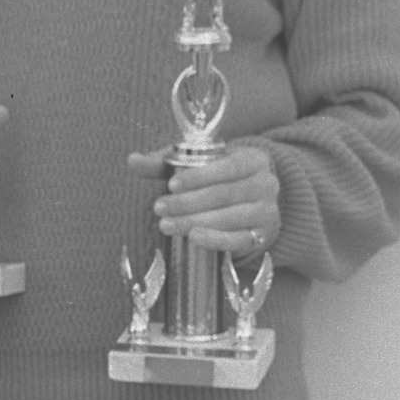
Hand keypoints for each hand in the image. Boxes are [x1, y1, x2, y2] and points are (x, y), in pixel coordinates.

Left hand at [125, 139, 279, 256]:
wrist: (251, 200)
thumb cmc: (217, 177)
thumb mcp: (196, 164)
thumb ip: (164, 162)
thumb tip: (132, 160)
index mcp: (253, 159)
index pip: (227, 167)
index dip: (199, 177)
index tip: (171, 184)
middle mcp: (267, 184)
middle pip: (224, 194)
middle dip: (188, 202)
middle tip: (159, 208)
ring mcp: (267, 211)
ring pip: (230, 217)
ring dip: (195, 221)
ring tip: (166, 225)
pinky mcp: (262, 235)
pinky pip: (238, 239)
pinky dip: (215, 239)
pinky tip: (193, 238)